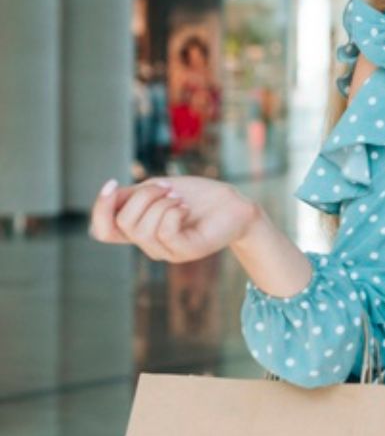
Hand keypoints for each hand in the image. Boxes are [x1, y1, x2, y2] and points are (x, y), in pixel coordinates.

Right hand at [89, 176, 261, 262]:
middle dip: (144, 196)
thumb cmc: (197, 196)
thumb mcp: (158, 189)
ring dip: (161, 203)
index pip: (102, 231)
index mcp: (139, 230)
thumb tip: (108, 195)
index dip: (99, 209)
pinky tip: (186, 208)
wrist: (234, 205)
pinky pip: (165, 232)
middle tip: (169, 188)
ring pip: (142, 228)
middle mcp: (149, 245)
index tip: (112, 183)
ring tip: (180, 198)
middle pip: (123, 222)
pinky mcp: (186, 252)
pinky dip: (173, 212)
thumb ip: (132, 196)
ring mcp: (167, 251)